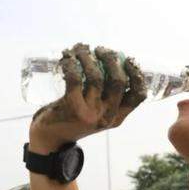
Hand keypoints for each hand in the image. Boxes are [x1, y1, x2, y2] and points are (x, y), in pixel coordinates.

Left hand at [28, 43, 146, 153]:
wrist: (50, 139)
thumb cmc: (73, 120)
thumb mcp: (96, 114)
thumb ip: (106, 97)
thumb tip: (113, 61)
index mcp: (117, 118)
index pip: (138, 95)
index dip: (137, 74)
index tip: (128, 59)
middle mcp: (107, 116)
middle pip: (118, 81)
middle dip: (111, 59)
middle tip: (101, 50)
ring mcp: (90, 113)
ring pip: (96, 77)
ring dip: (88, 58)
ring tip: (81, 50)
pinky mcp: (72, 108)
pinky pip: (75, 78)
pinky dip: (72, 64)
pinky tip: (68, 59)